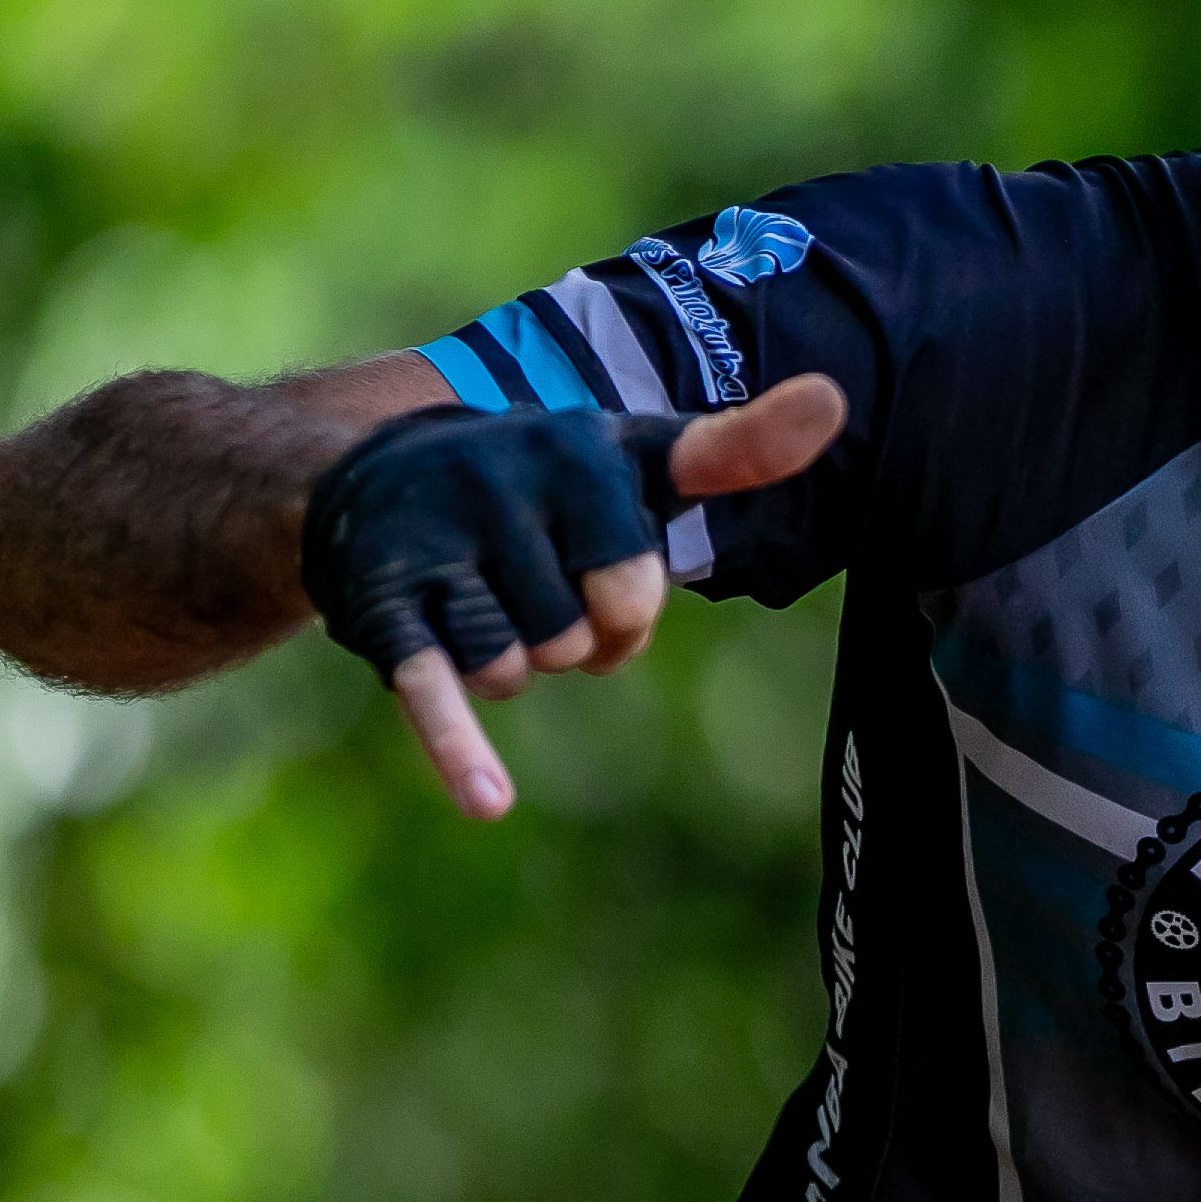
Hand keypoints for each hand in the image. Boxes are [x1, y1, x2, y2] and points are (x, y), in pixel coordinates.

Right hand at [298, 376, 845, 817]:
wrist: (365, 472)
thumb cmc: (542, 486)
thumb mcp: (636, 458)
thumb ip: (736, 449)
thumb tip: (835, 399)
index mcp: (578, 452)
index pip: (633, 579)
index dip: (626, 613)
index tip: (607, 597)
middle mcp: (500, 483)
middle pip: (579, 637)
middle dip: (568, 639)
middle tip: (535, 592)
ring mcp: (434, 540)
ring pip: (515, 667)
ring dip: (507, 663)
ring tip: (478, 602)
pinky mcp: (376, 600)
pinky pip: (431, 685)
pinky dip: (458, 746)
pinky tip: (490, 802)